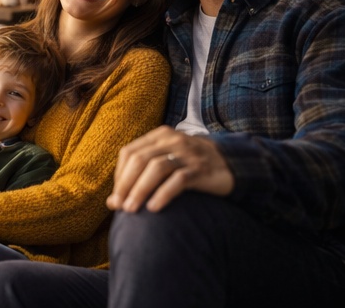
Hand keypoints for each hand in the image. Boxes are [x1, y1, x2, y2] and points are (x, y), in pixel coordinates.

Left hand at [107, 125, 233, 213]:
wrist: (232, 164)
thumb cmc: (191, 166)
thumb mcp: (167, 162)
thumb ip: (142, 175)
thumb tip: (112, 203)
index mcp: (159, 135)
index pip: (129, 152)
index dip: (120, 175)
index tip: (115, 197)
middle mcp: (172, 140)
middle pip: (139, 159)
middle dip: (126, 184)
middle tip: (119, 207)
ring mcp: (187, 153)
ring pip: (156, 168)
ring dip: (140, 190)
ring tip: (131, 210)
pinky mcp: (201, 169)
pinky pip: (178, 180)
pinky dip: (163, 194)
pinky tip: (154, 208)